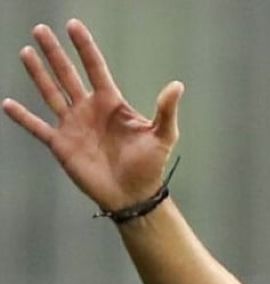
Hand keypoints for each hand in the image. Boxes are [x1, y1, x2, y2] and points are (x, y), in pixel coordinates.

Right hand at [2, 19, 183, 210]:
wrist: (133, 195)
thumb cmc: (150, 166)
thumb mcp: (163, 136)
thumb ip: (166, 111)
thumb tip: (177, 85)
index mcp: (111, 103)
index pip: (95, 68)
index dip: (84, 47)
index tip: (73, 26)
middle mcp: (89, 110)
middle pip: (67, 74)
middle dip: (55, 52)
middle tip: (40, 30)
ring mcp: (73, 126)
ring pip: (51, 93)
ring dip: (38, 74)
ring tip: (26, 52)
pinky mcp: (61, 145)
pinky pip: (38, 127)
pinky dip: (23, 117)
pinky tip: (8, 104)